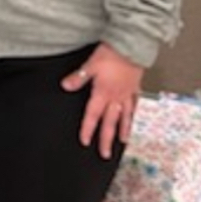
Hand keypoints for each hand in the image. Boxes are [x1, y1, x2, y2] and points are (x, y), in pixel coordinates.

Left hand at [61, 42, 143, 158]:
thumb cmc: (111, 55)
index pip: (92, 115)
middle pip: (109, 122)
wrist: (132, 47)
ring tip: (123, 142)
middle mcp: (116, 97)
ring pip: (125, 117)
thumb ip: (78, 77)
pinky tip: (133, 119)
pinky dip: (133, 115)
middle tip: (104, 154)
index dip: (87, 129)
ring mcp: (127, 94)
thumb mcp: (90, 65)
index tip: (84, 142)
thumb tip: (65, 86)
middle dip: (105, 139)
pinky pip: (134, 106)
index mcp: (102, 93)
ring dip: (122, 131)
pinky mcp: (135, 88)